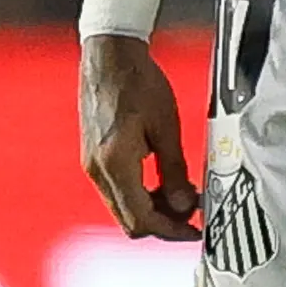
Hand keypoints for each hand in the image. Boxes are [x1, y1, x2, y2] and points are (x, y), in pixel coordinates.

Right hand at [80, 34, 199, 238]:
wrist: (109, 56)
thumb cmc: (137, 82)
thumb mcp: (166, 127)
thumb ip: (174, 171)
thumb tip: (183, 206)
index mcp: (115, 164)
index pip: (140, 220)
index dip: (170, 230)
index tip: (193, 229)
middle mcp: (97, 170)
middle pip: (129, 221)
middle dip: (163, 223)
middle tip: (192, 212)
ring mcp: (92, 165)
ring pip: (122, 208)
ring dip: (151, 209)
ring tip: (180, 193)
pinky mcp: (93, 158)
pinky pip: (117, 191)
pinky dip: (139, 194)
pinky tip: (160, 180)